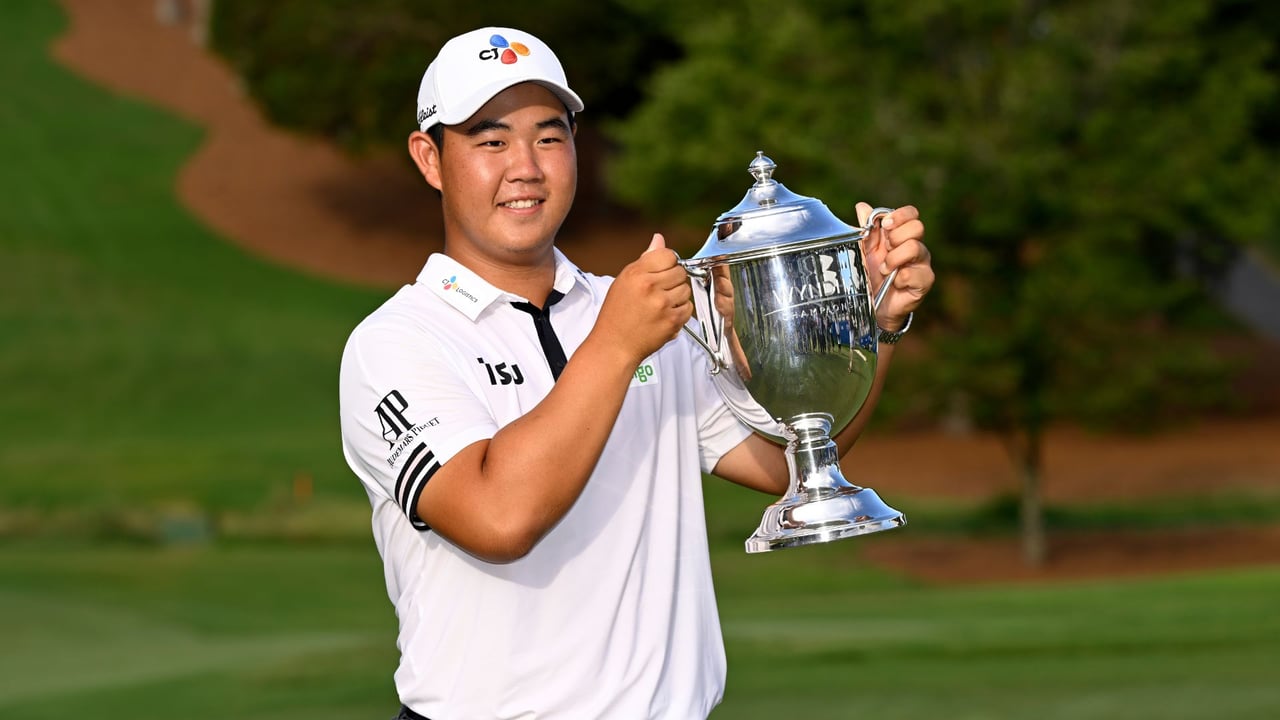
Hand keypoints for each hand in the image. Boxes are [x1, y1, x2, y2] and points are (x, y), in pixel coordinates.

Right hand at [597, 233, 692, 364]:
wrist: (613, 345)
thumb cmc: (616, 314)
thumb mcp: (624, 281)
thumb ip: (646, 260)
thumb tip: (659, 238)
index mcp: (636, 273)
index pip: (668, 255)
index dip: (667, 264)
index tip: (661, 273)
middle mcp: (649, 286)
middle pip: (680, 271)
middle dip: (673, 281)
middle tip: (660, 292)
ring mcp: (662, 304)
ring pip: (686, 289)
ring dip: (678, 297)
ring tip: (661, 305)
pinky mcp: (671, 321)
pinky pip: (688, 308)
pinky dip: (680, 312)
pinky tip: (665, 316)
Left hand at [856, 203, 933, 330]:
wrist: (872, 303)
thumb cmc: (870, 274)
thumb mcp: (864, 250)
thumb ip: (866, 230)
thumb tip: (862, 206)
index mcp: (902, 235)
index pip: (912, 214)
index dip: (899, 215)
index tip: (885, 225)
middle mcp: (916, 246)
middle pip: (917, 227)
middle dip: (895, 237)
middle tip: (885, 250)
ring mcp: (922, 264)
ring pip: (916, 248)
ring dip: (894, 258)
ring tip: (883, 269)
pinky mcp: (924, 282)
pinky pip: (914, 273)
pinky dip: (899, 277)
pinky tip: (893, 283)